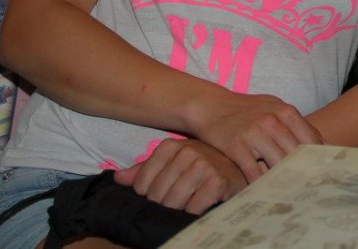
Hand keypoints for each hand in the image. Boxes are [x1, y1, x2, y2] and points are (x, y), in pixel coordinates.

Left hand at [114, 138, 244, 214]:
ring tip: (189, 204)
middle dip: (164, 204)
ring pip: (172, 202)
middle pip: (156, 195)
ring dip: (179, 209)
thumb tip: (117, 177)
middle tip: (179, 201)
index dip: (149, 195)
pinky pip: (192, 207)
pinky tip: (201, 206)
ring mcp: (203, 165)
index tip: (165, 193)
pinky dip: (194, 212)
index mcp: (170, 146)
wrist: (240, 172)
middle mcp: (186, 151)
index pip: (141, 184)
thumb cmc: (202, 170)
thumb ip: (144, 171)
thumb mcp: (172, 166)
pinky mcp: (217, 181)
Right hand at [191, 92, 323, 182]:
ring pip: (278, 165)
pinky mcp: (236, 147)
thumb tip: (322, 143)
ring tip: (291, 193)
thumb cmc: (246, 110)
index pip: (312, 139)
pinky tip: (265, 190)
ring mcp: (254, 134)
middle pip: (297, 154)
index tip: (324, 172)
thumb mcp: (274, 107)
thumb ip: (296, 124)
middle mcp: (272, 121)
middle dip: (304, 172)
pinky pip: (254, 172)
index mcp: (286, 112)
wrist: (211, 106)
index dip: (320, 158)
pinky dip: (261, 184)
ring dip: (284, 179)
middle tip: (310, 188)